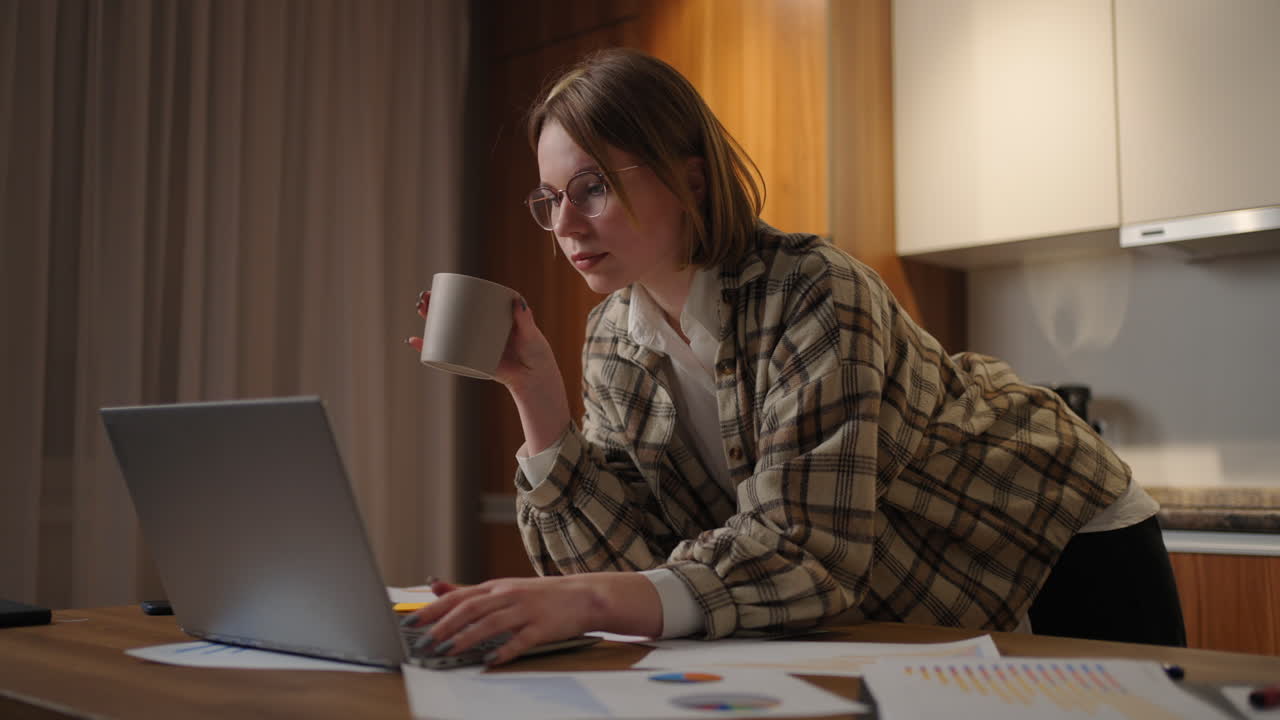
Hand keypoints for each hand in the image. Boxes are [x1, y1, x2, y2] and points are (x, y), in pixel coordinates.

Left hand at [403, 573, 661, 665]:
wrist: (585, 595)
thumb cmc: (541, 596)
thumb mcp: (504, 588)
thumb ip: (471, 591)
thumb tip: (436, 587)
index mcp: (497, 587)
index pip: (459, 596)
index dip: (433, 608)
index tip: (410, 621)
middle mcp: (509, 595)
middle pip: (471, 608)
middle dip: (445, 625)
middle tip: (425, 641)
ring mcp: (526, 611)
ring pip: (492, 623)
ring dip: (467, 638)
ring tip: (449, 651)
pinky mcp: (543, 627)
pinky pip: (521, 640)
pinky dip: (505, 651)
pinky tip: (491, 661)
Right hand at [405, 290, 557, 392]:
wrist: (533, 380)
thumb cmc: (536, 354)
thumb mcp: (530, 334)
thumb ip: (525, 319)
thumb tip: (518, 301)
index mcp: (491, 317)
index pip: (468, 301)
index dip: (452, 293)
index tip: (441, 286)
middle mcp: (479, 329)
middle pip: (452, 314)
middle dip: (434, 304)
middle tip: (424, 298)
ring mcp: (473, 345)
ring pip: (446, 331)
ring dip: (429, 321)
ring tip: (421, 311)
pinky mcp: (469, 360)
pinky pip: (445, 354)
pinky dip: (428, 348)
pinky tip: (414, 341)